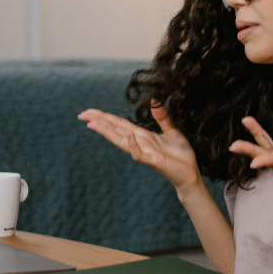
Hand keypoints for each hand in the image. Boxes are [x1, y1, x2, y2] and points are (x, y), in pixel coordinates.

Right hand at [78, 104, 202, 194]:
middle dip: (99, 122)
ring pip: (121, 141)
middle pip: (115, 130)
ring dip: (107, 132)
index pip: (119, 124)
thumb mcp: (172, 130)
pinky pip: (140, 154)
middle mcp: (139, 143)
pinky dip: (133, 145)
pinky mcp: (153, 161)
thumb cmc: (181, 154)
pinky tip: (127, 136)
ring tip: (92, 123)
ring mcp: (144, 152)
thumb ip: (161, 117)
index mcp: (142, 135)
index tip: (90, 111)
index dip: (104, 117)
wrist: (191, 173)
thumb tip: (154, 100)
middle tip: (81, 114)